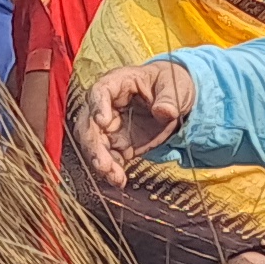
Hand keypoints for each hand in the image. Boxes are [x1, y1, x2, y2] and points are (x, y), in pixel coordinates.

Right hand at [74, 61, 196, 188]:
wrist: (175, 100)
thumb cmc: (170, 84)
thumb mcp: (175, 86)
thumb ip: (169, 99)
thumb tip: (164, 111)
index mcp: (118, 83)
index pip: (100, 91)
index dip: (98, 106)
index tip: (103, 122)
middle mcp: (106, 105)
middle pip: (89, 123)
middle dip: (94, 146)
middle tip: (103, 164)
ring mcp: (109, 126)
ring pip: (94, 144)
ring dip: (101, 162)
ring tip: (115, 177)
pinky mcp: (116, 143)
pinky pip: (107, 158)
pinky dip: (111, 170)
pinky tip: (119, 180)